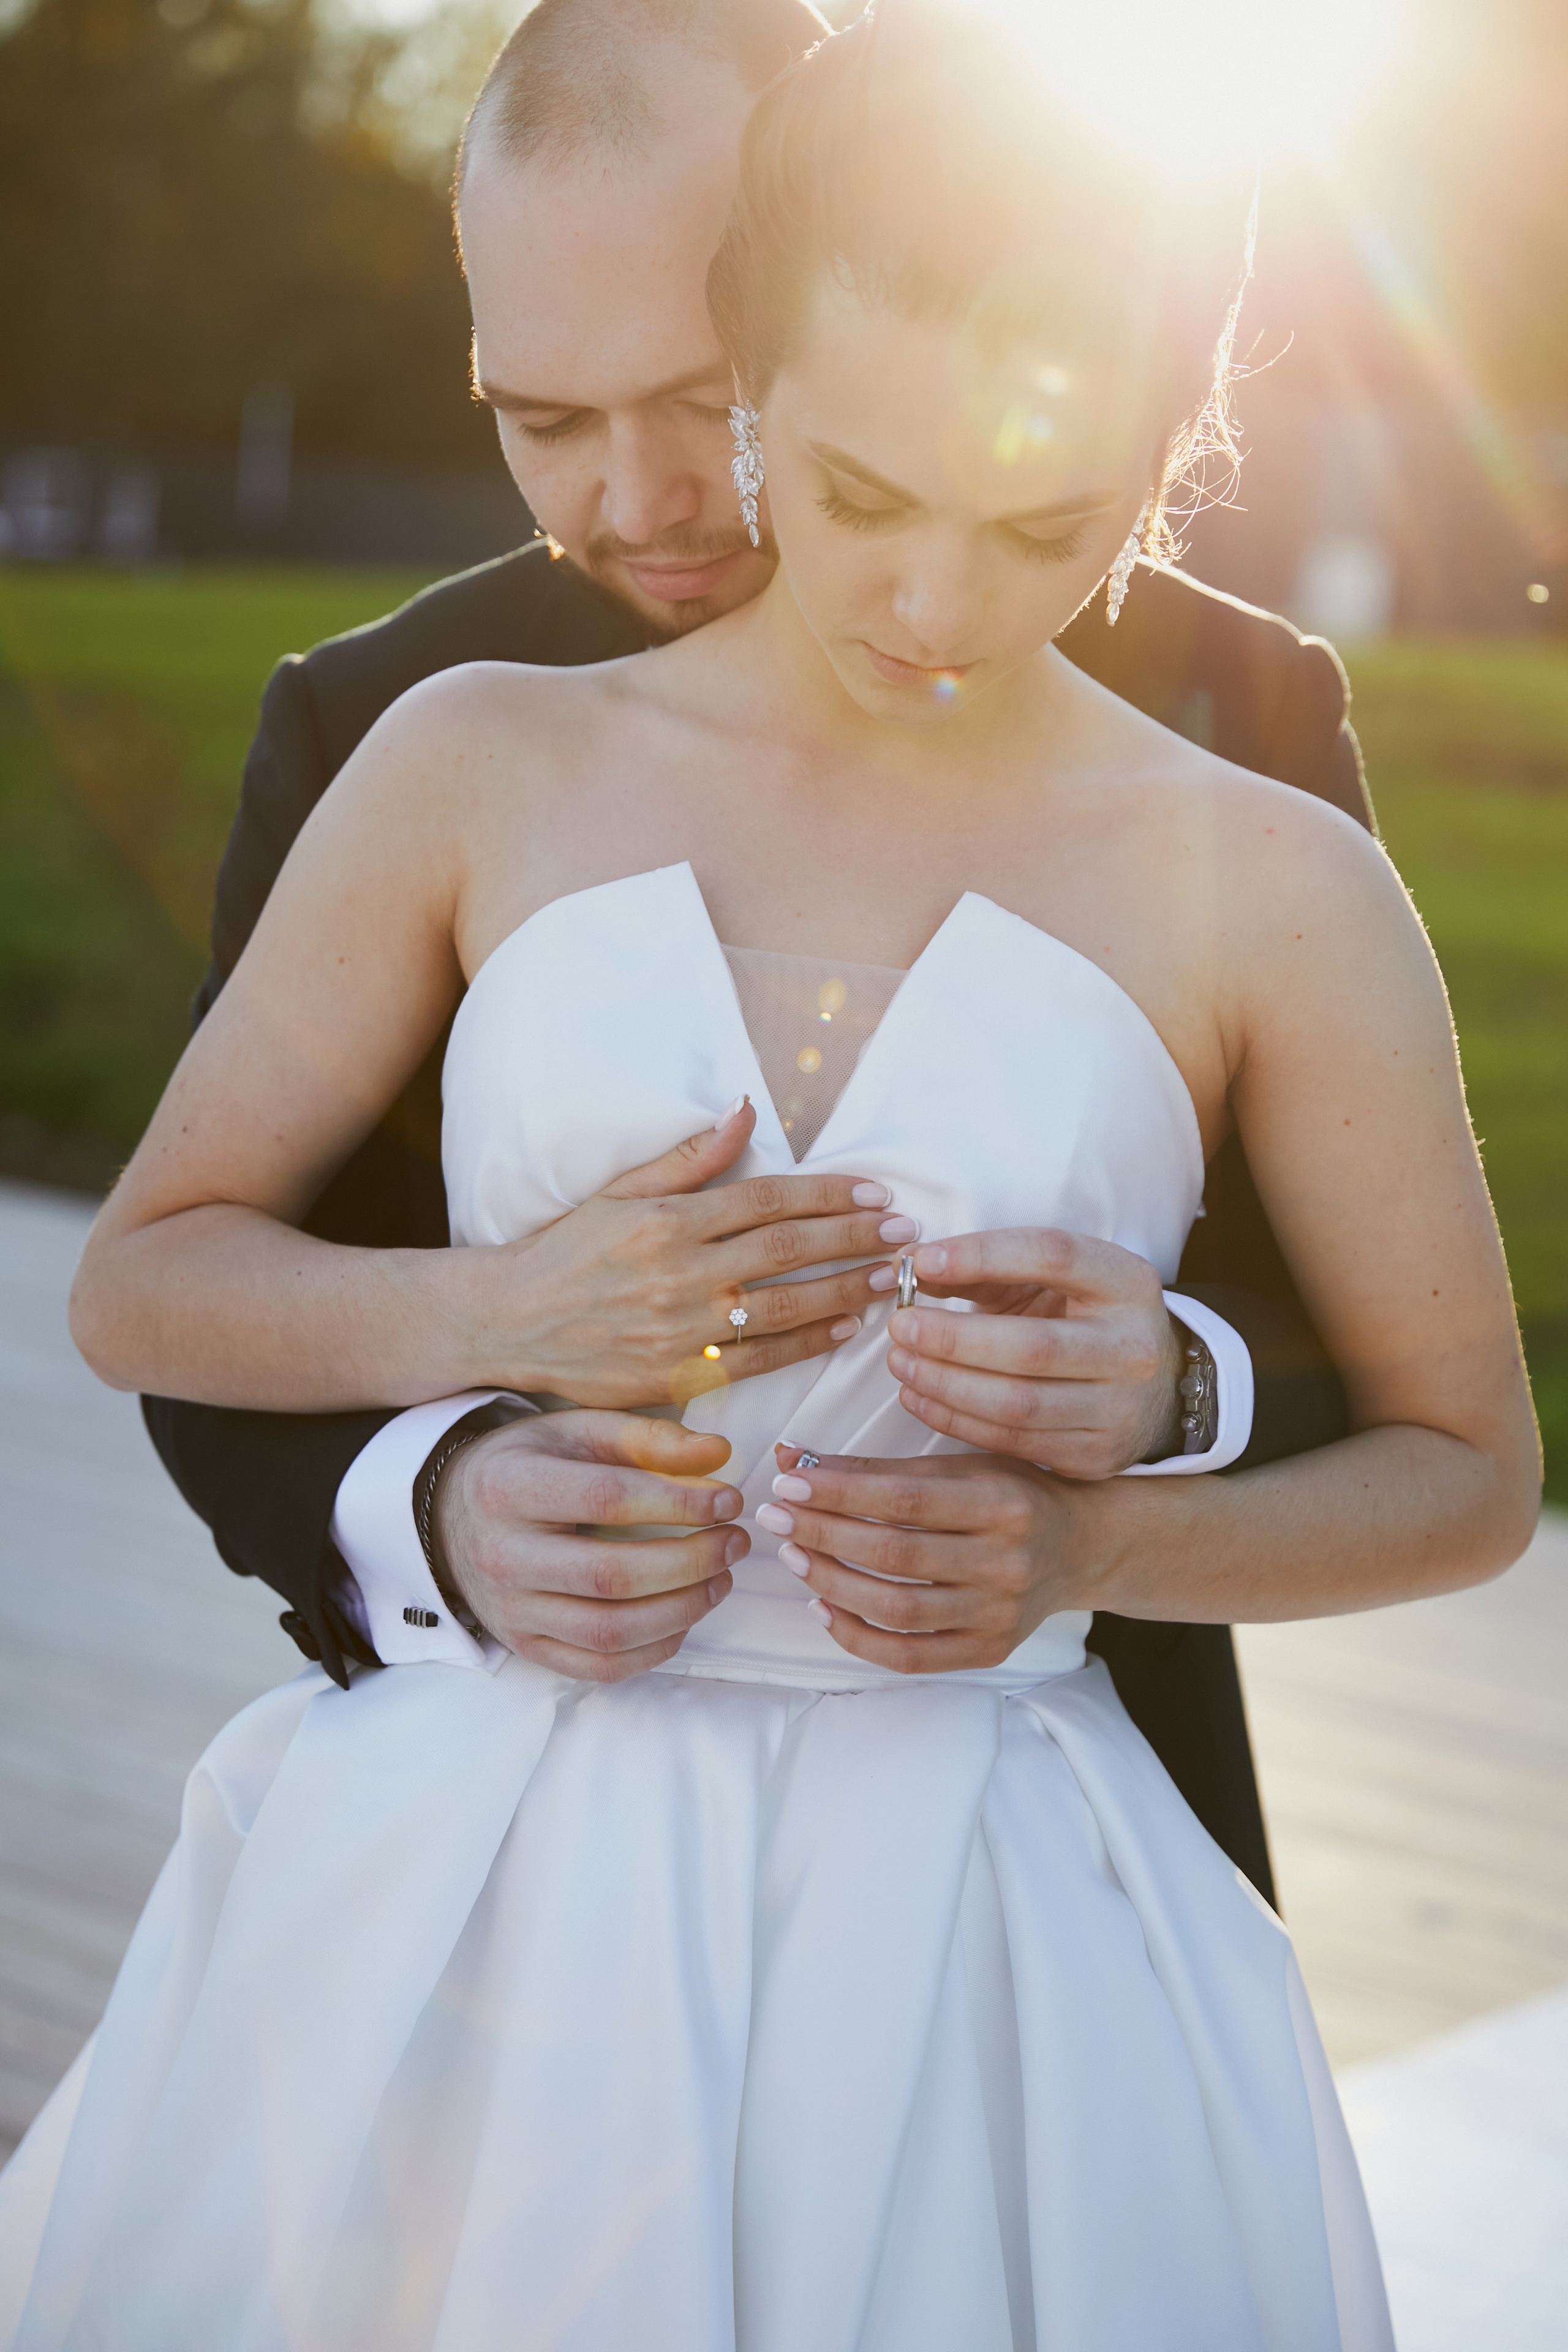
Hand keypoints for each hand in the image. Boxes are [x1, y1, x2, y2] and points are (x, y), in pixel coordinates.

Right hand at [435, 1410, 751, 1681]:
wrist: (454, 1517)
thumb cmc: (527, 1466)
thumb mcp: (575, 1431)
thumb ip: (646, 1438)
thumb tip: (719, 1454)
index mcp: (510, 1487)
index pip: (607, 1499)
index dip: (679, 1503)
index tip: (728, 1499)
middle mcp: (503, 1556)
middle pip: (612, 1575)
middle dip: (691, 1561)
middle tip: (735, 1542)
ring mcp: (511, 1611)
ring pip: (609, 1631)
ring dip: (682, 1609)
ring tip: (720, 1579)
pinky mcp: (526, 1647)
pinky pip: (600, 1666)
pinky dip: (654, 1648)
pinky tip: (684, 1615)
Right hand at [463, 1099, 915, 1406]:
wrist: (509, 1321)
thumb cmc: (568, 1251)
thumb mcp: (622, 1192)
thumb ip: (690, 1158)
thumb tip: (745, 1111)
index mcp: (668, 1220)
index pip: (768, 1199)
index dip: (828, 1195)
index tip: (874, 1193)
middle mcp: (679, 1272)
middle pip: (787, 1250)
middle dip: (854, 1239)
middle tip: (904, 1233)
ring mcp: (680, 1327)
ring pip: (783, 1306)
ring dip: (846, 1290)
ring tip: (892, 1278)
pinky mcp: (678, 1375)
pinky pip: (759, 1358)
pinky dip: (807, 1341)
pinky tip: (845, 1327)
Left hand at [758, 1444, 1102, 1674]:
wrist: (1082, 1547)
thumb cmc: (1012, 1493)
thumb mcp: (957, 1465)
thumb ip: (876, 1467)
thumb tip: (791, 1459)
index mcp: (1001, 1501)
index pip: (904, 1498)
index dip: (839, 1492)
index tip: (787, 1483)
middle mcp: (1006, 1561)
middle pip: (894, 1553)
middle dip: (822, 1533)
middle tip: (775, 1517)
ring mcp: (999, 1613)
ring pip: (896, 1608)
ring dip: (832, 1581)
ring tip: (793, 1556)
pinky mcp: (989, 1650)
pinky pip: (910, 1656)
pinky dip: (857, 1636)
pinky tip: (824, 1606)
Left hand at [876, 1228, 1183, 1474]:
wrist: (1150, 1389)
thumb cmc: (1079, 1320)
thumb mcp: (1045, 1282)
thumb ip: (981, 1270)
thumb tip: (907, 1264)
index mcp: (1126, 1283)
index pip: (1053, 1255)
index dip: (982, 1255)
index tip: (920, 1263)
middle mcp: (1133, 1347)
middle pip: (1032, 1345)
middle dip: (952, 1338)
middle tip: (900, 1327)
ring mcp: (1119, 1408)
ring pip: (1017, 1403)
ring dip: (944, 1384)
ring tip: (901, 1363)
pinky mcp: (1095, 1454)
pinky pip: (1012, 1441)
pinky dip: (954, 1419)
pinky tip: (919, 1397)